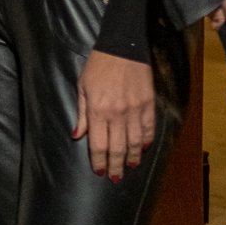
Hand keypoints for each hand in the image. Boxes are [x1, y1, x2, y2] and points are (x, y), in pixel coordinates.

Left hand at [73, 51, 156, 179]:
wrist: (123, 47)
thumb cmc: (98, 66)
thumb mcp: (83, 87)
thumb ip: (81, 114)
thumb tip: (77, 135)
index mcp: (97, 110)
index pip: (98, 144)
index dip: (99, 161)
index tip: (100, 171)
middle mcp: (116, 114)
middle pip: (117, 148)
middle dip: (116, 166)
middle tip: (115, 178)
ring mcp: (134, 110)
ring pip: (135, 142)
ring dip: (132, 158)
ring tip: (130, 167)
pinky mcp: (148, 104)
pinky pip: (148, 128)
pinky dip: (146, 141)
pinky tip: (142, 149)